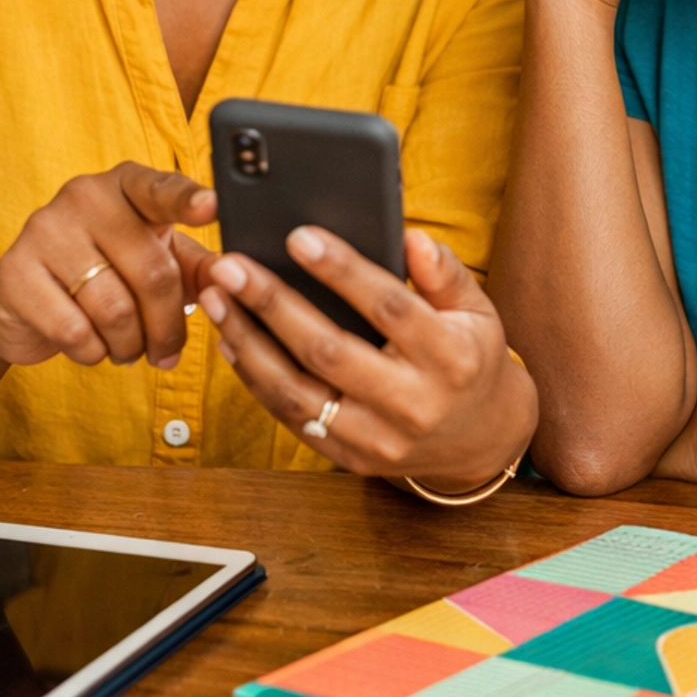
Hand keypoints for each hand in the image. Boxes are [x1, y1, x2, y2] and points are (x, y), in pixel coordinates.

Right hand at [0, 163, 216, 372]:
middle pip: (152, 272)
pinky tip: (92, 347)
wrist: (17, 297)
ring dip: (131, 345)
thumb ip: (196, 267)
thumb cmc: (101, 272)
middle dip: (167, 326)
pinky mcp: (16, 273)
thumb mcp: (153, 260)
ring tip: (128, 349)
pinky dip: (94, 352)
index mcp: (126, 185)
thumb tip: (234, 279)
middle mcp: (84, 195)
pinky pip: (76, 331)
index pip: (161, 189)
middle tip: (166, 351)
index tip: (213, 206)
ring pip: (116, 309)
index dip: (188, 200)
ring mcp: (45, 230)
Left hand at [197, 226, 536, 490]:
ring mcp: (378, 439)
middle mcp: (413, 404)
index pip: (390, 308)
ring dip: (249, 343)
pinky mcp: (351, 459)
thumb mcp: (477, 311)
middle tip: (231, 267)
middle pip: (329, 351)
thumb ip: (445, 273)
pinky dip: (256, 380)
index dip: (343, 271)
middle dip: (273, 305)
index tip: (299, 237)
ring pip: (298, 392)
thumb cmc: (470, 359)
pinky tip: (233, 341)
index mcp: (450, 358)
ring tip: (216, 300)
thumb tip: (411, 238)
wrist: (480, 440)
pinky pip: (292, 418)